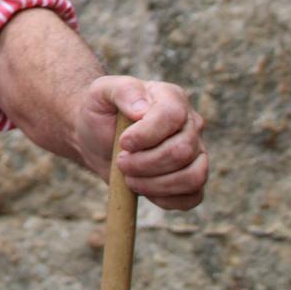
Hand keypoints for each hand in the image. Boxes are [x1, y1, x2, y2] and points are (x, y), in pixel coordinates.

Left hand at [77, 76, 207, 210]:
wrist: (95, 137)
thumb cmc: (100, 111)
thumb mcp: (100, 90)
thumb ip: (123, 90)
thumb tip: (143, 109)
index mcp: (171, 98)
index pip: (173, 116)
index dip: (147, 135)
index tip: (123, 143)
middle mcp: (190, 124)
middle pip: (182, 151)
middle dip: (146, 163)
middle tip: (120, 161)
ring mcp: (196, 152)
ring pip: (192, 177)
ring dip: (155, 184)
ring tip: (129, 177)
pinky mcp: (192, 178)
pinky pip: (193, 196)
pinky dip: (166, 198)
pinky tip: (142, 188)